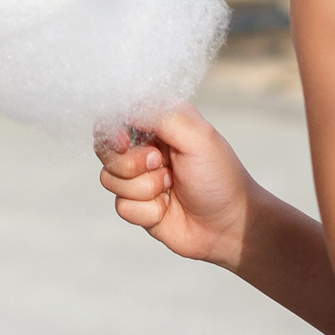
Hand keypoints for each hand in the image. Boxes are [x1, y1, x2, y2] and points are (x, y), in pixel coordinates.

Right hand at [99, 106, 256, 269]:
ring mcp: (139, 177)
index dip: (113, 129)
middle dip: (131, 163)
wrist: (230, 226)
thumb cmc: (220, 177)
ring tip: (171, 188)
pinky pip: (121, 206)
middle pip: (105, 148)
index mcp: (159, 122)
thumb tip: (125, 108)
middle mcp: (145, 147)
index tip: (126, 142)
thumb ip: (161, 115)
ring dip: (144, 188)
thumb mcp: (198, 136)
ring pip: (109, 179)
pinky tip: (167, 209)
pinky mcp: (138, 205)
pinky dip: (147, 211)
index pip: (116, 115)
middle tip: (160, 165)